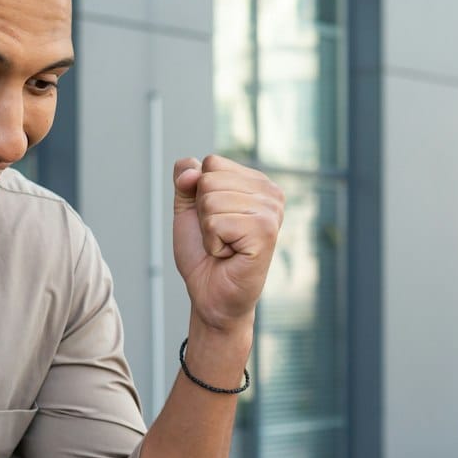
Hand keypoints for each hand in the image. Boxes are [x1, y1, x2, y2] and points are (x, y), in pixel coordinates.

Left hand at [172, 155, 283, 333]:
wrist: (211, 294)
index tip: (216, 220)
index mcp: (258, 182)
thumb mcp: (188, 208)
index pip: (212, 163)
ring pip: (210, 201)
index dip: (200, 194)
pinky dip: (213, 244)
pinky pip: (216, 223)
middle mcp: (271, 193)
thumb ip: (186, 178)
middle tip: (221, 237)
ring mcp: (271, 212)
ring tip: (225, 246)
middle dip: (203, 213)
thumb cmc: (204, 254)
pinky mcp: (265, 232)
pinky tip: (229, 255)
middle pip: (209, 180)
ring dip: (208, 231)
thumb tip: (191, 172)